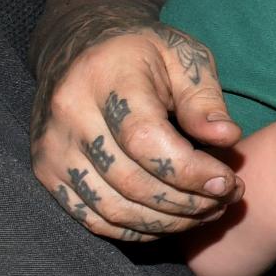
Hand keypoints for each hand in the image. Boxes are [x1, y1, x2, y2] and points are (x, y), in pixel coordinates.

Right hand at [33, 24, 242, 242]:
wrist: (79, 47)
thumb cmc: (143, 51)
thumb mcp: (182, 56)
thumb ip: (203, 99)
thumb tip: (227, 138)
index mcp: (105, 78)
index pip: (144, 140)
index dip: (190, 171)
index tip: (228, 181)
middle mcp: (69, 116)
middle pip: (131, 181)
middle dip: (188, 201)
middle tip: (228, 198)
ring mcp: (51, 149)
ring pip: (113, 209)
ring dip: (168, 221)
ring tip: (208, 210)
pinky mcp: (47, 173)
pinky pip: (94, 219)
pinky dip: (138, 228)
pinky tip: (172, 218)